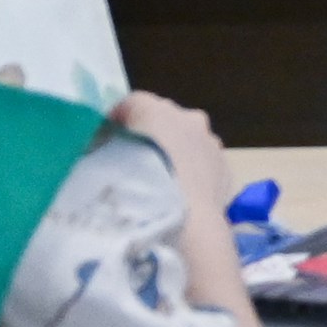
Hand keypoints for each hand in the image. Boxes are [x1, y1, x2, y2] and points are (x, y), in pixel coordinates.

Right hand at [110, 87, 233, 201]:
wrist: (186, 223)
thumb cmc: (138, 191)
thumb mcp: (103, 168)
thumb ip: (102, 151)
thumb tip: (100, 150)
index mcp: (157, 111)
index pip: (132, 103)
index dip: (116, 121)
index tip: (103, 141)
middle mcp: (190, 117)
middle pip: (163, 119)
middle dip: (147, 135)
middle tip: (129, 163)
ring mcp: (212, 142)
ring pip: (187, 139)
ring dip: (173, 153)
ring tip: (156, 183)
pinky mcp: (226, 167)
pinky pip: (203, 162)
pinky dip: (191, 172)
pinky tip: (179, 195)